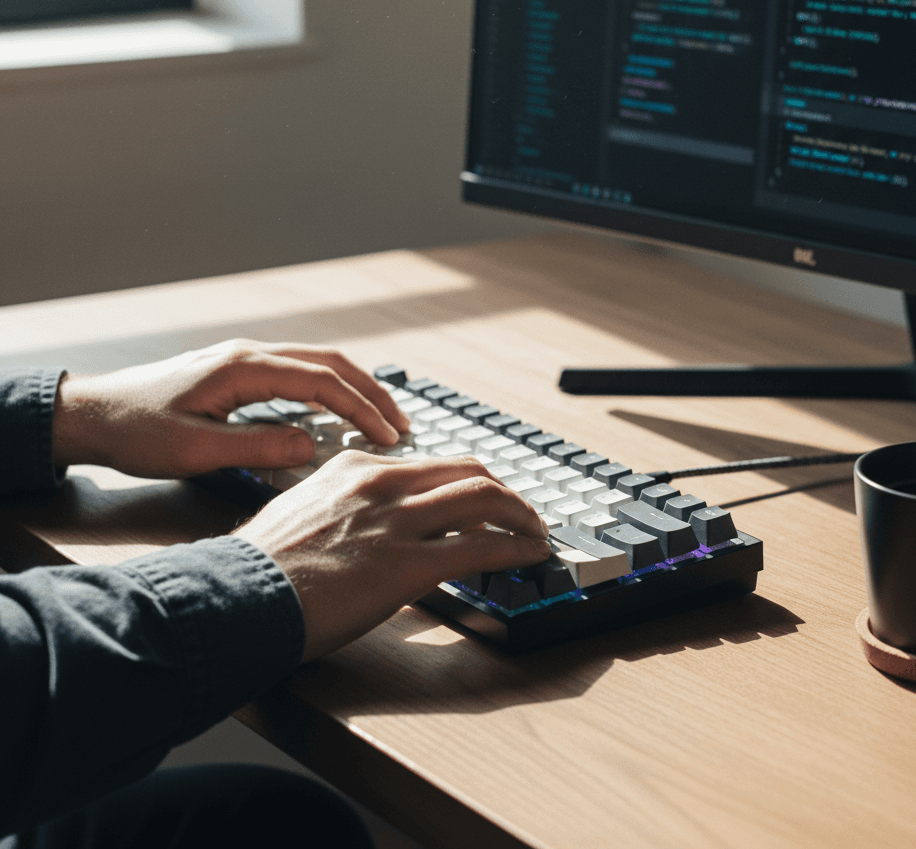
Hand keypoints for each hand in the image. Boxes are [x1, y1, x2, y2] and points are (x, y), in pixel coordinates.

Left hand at [52, 339, 408, 477]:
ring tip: (381, 415)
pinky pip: (299, 372)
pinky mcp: (238, 372)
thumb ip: (256, 447)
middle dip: (372, 391)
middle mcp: (250, 355)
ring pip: (317, 363)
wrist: (91, 414)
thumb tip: (311, 443)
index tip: (387, 436)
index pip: (322, 381)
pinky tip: (338, 407)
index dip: (361, 408)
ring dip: (354, 386)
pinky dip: (330, 387)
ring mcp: (245, 360)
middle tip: (402, 423)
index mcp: (244, 368)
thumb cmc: (136, 431)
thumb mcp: (195, 450)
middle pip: (330, 362)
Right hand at [235, 451, 550, 658]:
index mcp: (354, 468)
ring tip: (534, 531)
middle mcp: (380, 483)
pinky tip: (528, 554)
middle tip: (520, 511)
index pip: (429, 463)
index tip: (482, 497)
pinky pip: (480, 544)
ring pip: (483, 496)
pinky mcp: (407, 562)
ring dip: (520, 513)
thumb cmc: (258, 568)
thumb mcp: (300, 514)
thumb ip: (339, 509)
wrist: (235, 599)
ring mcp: (395, 520)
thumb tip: (361, 528)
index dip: (465, 480)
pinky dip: (515, 546)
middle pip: (467, 469)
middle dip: (503, 489)